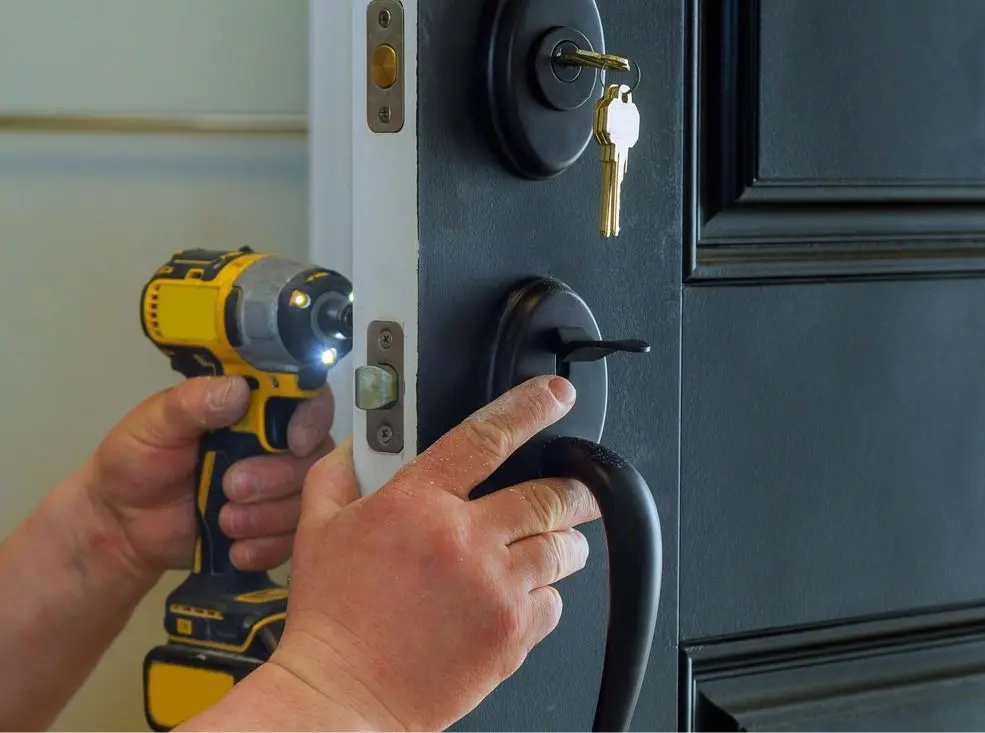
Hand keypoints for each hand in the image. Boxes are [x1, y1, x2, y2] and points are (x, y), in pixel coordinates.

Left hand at [85, 375, 337, 578]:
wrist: (120, 527)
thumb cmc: (135, 462)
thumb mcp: (154, 424)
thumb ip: (192, 403)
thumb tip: (238, 389)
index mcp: (252, 409)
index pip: (307, 400)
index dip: (312, 419)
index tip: (294, 442)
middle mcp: (274, 445)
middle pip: (313, 456)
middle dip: (276, 477)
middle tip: (231, 488)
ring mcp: (277, 489)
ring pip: (306, 499)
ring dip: (269, 516)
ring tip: (224, 523)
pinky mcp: (272, 528)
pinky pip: (292, 539)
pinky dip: (266, 547)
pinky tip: (235, 550)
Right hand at [270, 375, 599, 731]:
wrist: (342, 695)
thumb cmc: (331, 619)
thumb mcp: (316, 530)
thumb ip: (338, 474)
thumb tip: (358, 445)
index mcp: (417, 502)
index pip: (487, 436)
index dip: (530, 408)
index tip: (555, 397)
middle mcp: (464, 539)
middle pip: (548, 494)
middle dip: (573, 488)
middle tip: (576, 489)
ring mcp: (494, 588)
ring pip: (563, 547)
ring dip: (564, 540)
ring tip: (550, 544)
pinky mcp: (511, 634)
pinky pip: (555, 602)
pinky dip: (546, 595)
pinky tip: (520, 596)